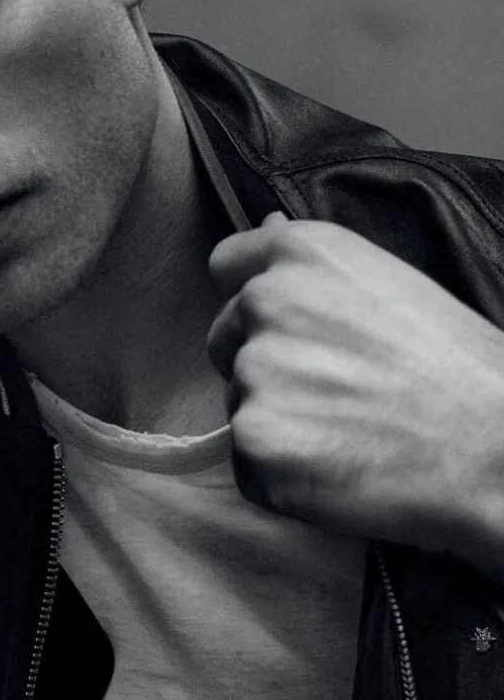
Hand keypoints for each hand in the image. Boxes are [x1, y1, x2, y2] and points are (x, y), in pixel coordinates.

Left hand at [208, 213, 503, 576]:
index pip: (225, 264)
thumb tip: (265, 226)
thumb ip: (311, 265)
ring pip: (236, 398)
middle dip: (260, 362)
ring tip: (345, 430)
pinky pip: (247, 458)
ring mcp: (256, 369)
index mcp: (300, 253)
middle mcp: (266, 300)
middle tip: (331, 389)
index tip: (278, 327)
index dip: (247, 298)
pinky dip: (278, 473)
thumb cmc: (455, 369)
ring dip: (273, 418)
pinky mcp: (256, 437)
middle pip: (223, 336)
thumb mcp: (387, 282)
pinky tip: (334, 468)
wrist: (498, 451)